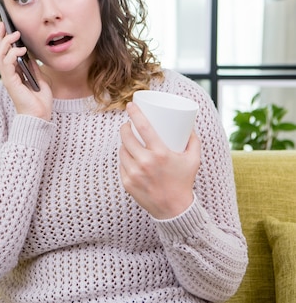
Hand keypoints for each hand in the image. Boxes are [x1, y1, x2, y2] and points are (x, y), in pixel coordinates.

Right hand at [0, 22, 52, 120]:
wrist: (40, 115)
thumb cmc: (39, 101)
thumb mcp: (39, 78)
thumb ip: (32, 67)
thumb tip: (30, 54)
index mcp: (13, 73)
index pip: (3, 53)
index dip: (3, 39)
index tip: (6, 26)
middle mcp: (8, 75)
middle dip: (0, 37)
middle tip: (3, 24)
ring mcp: (8, 78)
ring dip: (6, 42)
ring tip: (15, 34)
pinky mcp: (10, 82)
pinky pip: (6, 64)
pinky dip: (12, 54)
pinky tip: (21, 49)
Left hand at [119, 102, 200, 218]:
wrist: (174, 210)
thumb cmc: (184, 182)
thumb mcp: (194, 160)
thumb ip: (193, 140)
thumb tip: (189, 125)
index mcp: (160, 154)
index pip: (143, 127)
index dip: (135, 113)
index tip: (130, 106)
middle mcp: (144, 162)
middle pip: (126, 137)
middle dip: (125, 127)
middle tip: (128, 125)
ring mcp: (134, 173)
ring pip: (121, 150)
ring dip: (123, 143)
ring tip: (128, 140)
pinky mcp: (126, 183)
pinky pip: (121, 165)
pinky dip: (124, 158)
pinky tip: (126, 155)